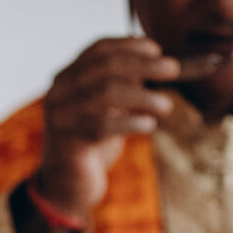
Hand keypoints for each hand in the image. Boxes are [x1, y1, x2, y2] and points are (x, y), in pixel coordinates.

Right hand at [37, 37, 179, 226]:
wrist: (66, 186)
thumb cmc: (92, 145)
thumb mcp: (108, 110)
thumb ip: (124, 87)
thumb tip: (158, 66)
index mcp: (66, 78)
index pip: (98, 49)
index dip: (129, 45)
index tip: (157, 49)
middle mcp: (59, 93)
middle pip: (105, 67)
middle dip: (144, 65)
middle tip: (173, 70)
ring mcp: (61, 118)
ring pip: (106, 93)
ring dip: (143, 96)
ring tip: (166, 105)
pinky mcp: (68, 143)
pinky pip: (104, 126)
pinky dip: (131, 122)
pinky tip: (149, 125)